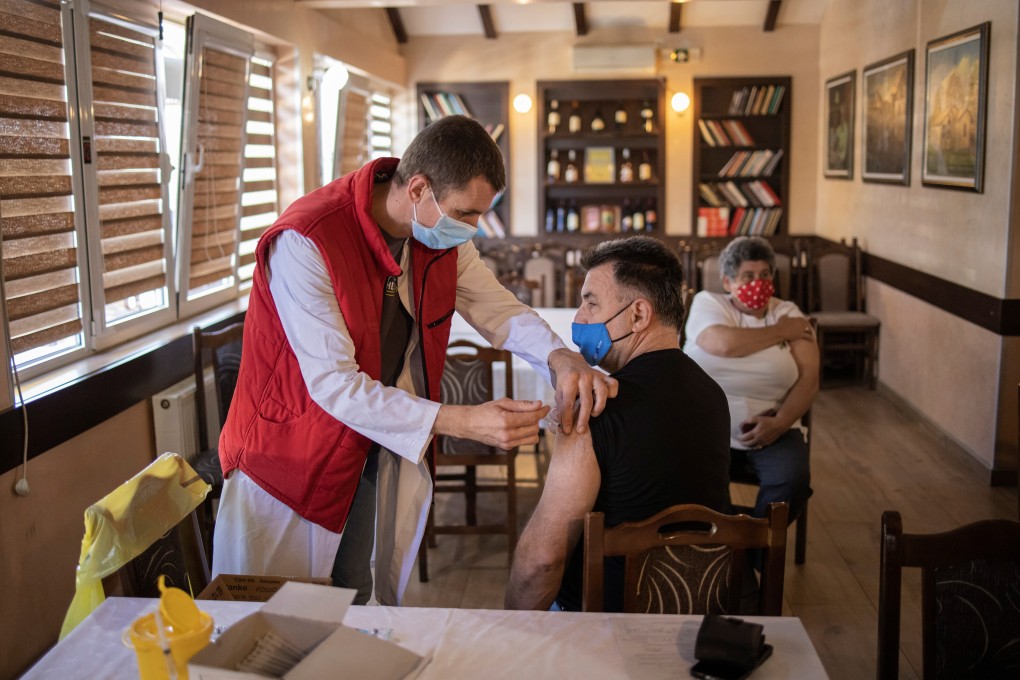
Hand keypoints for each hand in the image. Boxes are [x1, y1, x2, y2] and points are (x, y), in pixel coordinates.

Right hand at [435, 398, 549, 449]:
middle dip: (536, 419)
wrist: (469, 424)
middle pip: (534, 428)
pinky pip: (525, 442)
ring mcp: (507, 443)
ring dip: (533, 428)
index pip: (532, 417)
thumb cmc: (485, 410)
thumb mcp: (503, 403)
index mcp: (506, 421)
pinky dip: (526, 434)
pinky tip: (519, 427)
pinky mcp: (506, 447)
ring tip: (525, 420)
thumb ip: (522, 404)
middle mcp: (507, 434)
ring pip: (532, 437)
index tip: (546, 407)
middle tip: (532, 411)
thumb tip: (539, 404)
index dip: (542, 411)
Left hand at [547, 349, 618, 434]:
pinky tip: (605, 399)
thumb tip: (562, 429)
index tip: (566, 430)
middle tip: (580, 430)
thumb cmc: (564, 381)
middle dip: (583, 419)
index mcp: (569, 380)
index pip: (568, 403)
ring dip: (599, 407)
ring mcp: (595, 375)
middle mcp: (583, 377)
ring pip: (603, 393)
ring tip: (593, 414)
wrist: (568, 361)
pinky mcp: (603, 375)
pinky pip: (614, 384)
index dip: (567, 419)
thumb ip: (561, 409)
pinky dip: (612, 393)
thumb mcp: (558, 393)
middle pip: (586, 401)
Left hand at [737, 413, 786, 448]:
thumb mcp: (758, 418)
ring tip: (747, 442)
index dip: (740, 438)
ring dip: (749, 445)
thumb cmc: (768, 420)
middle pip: (748, 444)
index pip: (745, 438)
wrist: (779, 425)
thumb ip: (749, 420)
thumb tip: (742, 423)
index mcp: (755, 432)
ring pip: (754, 446)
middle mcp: (759, 438)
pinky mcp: (768, 443)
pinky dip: (756, 444)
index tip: (738, 437)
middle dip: (743, 443)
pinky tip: (755, 442)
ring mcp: (764, 442)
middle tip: (741, 441)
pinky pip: (760, 445)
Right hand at [775, 315, 813, 342]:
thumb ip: (785, 316)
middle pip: (807, 324)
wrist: (779, 332)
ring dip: (810, 332)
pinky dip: (810, 337)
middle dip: (808, 326)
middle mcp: (801, 323)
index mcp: (797, 318)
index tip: (805, 323)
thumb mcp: (782, 318)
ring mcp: (801, 329)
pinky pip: (808, 336)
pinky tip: (812, 339)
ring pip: (808, 330)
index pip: (803, 319)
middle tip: (809, 329)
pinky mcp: (801, 335)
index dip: (804, 322)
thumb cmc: (780, 325)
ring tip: (811, 334)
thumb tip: (786, 315)